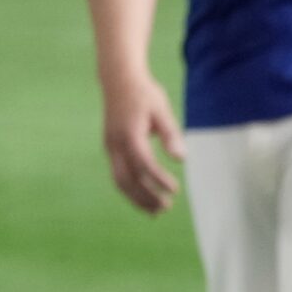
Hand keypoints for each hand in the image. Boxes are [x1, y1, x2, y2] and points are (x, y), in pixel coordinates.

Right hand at [100, 72, 185, 213]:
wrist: (118, 79)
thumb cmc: (144, 94)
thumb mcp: (161, 109)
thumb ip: (170, 134)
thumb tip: (181, 158)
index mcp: (128, 133)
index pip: (143, 163)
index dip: (158, 179)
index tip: (175, 190)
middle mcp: (115, 143)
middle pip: (127, 178)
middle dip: (145, 196)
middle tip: (166, 207)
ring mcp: (110, 147)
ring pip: (119, 181)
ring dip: (137, 198)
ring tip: (156, 212)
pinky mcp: (110, 149)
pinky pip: (118, 175)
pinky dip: (131, 190)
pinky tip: (145, 199)